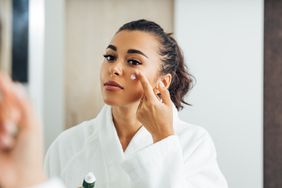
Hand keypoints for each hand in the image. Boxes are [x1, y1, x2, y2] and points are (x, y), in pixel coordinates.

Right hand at [0, 73, 45, 187]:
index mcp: (22, 117)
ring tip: (9, 140)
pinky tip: (4, 145)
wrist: (22, 175)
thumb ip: (24, 106)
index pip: (11, 98)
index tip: (1, 75)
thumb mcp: (32, 126)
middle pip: (2, 106)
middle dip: (7, 114)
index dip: (5, 86)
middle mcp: (8, 122)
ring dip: (2, 128)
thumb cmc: (31, 154)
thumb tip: (16, 88)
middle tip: (14, 125)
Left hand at [136, 72, 173, 142]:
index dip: (142, 79)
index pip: (146, 87)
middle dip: (150, 94)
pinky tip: (151, 113)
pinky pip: (140, 106)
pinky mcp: (137, 115)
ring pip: (142, 100)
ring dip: (148, 101)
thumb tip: (159, 83)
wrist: (161, 133)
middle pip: (145, 94)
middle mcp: (144, 106)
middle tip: (158, 101)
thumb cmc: (167, 118)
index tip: (138, 72)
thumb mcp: (169, 105)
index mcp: (152, 102)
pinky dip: (145, 106)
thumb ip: (164, 92)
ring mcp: (140, 111)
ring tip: (155, 110)